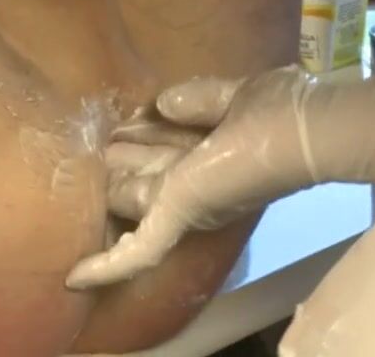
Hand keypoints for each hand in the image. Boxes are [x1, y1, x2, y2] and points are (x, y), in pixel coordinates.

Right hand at [66, 65, 374, 288]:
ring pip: (130, 200)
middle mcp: (194, 181)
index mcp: (210, 155)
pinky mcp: (177, 215)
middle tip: (83, 146)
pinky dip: (105, 266)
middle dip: (116, 158)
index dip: (138, 133)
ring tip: (70, 179)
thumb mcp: (233, 96)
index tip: (116, 122)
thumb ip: (198, 100)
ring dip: (104, 190)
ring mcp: (184, 201)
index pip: (161, 146)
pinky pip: (136, 250)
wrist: (304, 130)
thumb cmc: (281, 110)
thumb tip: (159, 102)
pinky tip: (74, 278)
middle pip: (141, 173)